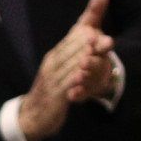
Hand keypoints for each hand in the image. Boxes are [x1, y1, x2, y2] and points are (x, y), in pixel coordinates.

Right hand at [18, 0, 113, 140]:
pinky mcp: (54, 98)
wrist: (32, 115)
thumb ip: (75, 50)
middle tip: (108, 40)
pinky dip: (75, 82)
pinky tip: (84, 78)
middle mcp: (52, 64)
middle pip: (73, 50)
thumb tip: (88, 30)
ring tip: (98, 54)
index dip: (87, 31)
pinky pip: (65, 88)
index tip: (99, 25)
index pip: (72, 39)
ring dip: (85, 61)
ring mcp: (52, 81)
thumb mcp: (63, 69)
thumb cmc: (51, 88)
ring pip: (70, 67)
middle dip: (90, 44)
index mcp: (55, 55)